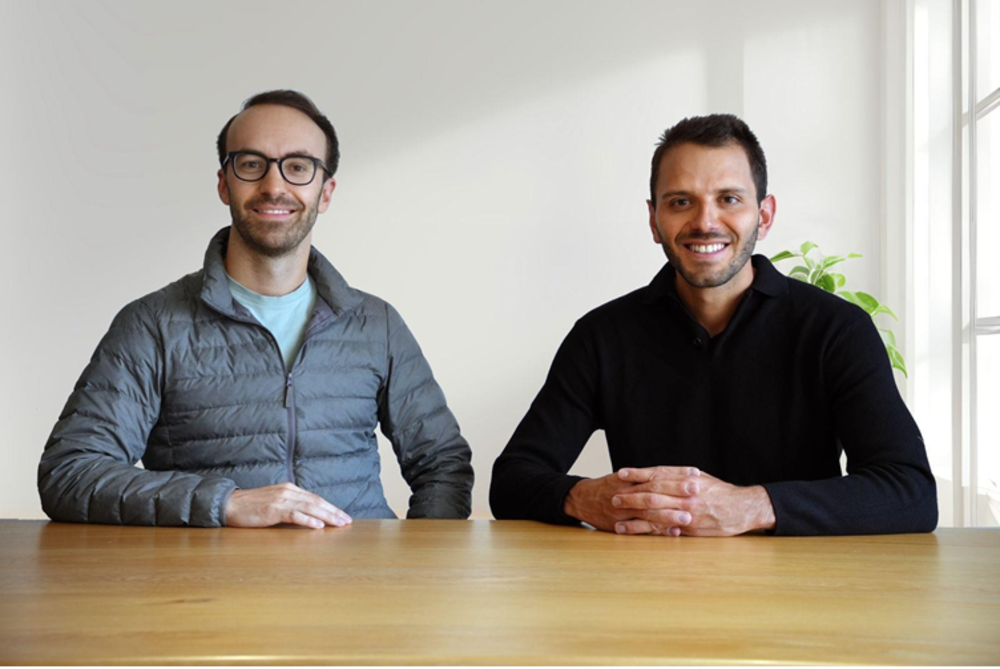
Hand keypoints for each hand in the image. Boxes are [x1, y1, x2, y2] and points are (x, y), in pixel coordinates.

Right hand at [224, 482, 352, 528]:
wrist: (229, 505)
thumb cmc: (251, 506)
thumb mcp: (274, 502)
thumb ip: (290, 505)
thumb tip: (308, 515)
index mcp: (290, 489)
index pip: (315, 498)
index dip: (331, 507)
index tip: (343, 516)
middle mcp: (288, 492)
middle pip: (317, 502)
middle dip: (334, 512)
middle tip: (347, 521)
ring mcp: (281, 500)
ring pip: (310, 507)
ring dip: (327, 516)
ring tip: (339, 524)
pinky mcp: (273, 510)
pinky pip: (294, 514)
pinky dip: (308, 520)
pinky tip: (318, 526)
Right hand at [563, 468, 699, 532]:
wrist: (581, 499)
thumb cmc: (607, 487)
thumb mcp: (624, 478)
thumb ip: (645, 478)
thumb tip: (673, 475)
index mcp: (631, 479)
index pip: (657, 475)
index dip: (676, 475)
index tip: (695, 474)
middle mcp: (626, 492)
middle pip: (654, 491)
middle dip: (676, 491)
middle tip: (696, 490)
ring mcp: (623, 510)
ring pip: (648, 512)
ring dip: (669, 515)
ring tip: (688, 517)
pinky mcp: (619, 524)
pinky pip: (641, 529)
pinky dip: (658, 531)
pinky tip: (673, 533)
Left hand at [613, 467, 774, 535]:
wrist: (742, 509)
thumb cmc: (720, 492)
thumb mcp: (701, 478)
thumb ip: (680, 475)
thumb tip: (659, 473)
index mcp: (687, 480)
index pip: (658, 475)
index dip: (638, 474)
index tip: (621, 474)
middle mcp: (685, 495)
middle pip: (653, 494)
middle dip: (631, 496)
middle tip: (613, 497)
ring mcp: (686, 513)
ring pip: (655, 513)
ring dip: (634, 516)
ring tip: (617, 518)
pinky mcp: (688, 529)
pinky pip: (664, 529)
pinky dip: (647, 530)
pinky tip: (634, 531)